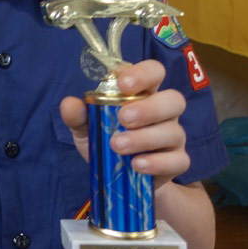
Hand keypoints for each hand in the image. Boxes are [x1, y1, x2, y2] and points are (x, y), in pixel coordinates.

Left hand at [60, 59, 189, 187]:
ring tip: (117, 145)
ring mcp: (173, 137)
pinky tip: (136, 164)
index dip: (143, 73)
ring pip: (174, 132)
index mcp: (144, 94)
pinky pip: (178, 160)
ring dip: (145, 138)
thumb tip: (69, 103)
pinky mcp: (176, 162)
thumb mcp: (86, 127)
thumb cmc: (105, 140)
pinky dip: (157, 162)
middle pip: (174, 100)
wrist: (115, 176)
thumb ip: (78, 115)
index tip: (124, 83)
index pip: (154, 72)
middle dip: (150, 108)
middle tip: (123, 118)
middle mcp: (164, 112)